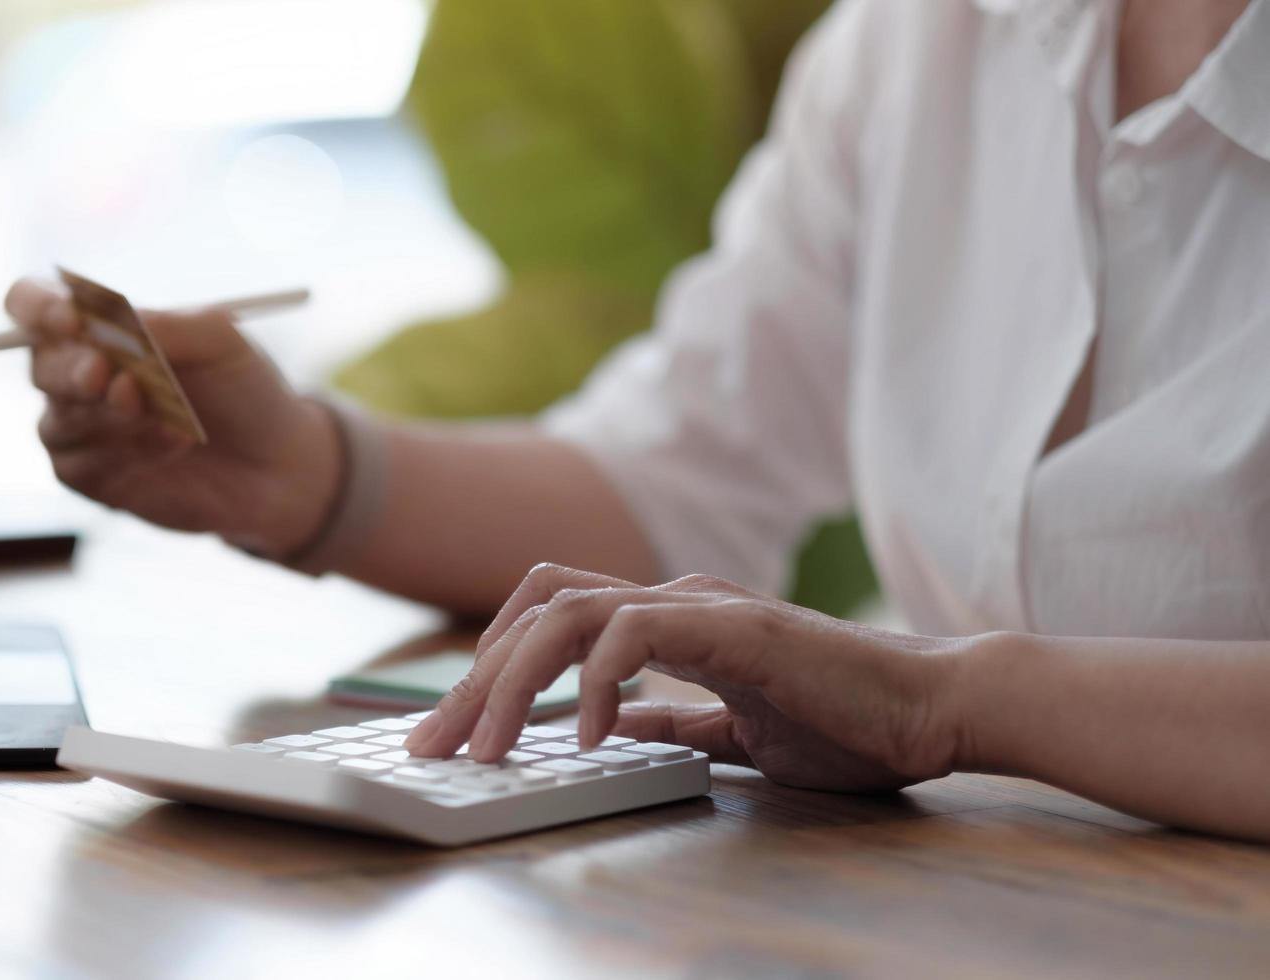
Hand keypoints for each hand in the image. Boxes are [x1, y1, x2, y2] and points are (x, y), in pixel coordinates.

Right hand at [7, 277, 339, 555]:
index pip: (31, 304)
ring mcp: (79, 429)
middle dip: (74, 372)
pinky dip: (126, 453)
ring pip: (57, 421)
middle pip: (39, 365)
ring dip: (110, 419)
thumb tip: (107, 322)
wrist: (276, 463)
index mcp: (97, 326)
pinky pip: (79, 466)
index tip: (70, 321)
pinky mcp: (92, 477)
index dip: (37, 309)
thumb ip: (165, 323)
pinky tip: (172, 445)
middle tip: (118, 382)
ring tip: (168, 419)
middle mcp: (76, 374)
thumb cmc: (244, 388)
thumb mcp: (221, 340)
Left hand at [404, 565, 967, 791]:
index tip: (456, 730)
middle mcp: (673, 599)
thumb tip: (614, 731)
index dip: (492, 666)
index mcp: (669, 620)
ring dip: (510, 679)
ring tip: (488, 745)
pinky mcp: (731, 625)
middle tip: (435, 744)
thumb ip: (674, 724)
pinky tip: (586, 735)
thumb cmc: (848, 721)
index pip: (549, 617)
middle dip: (473, 679)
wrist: (936, 708)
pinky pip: (632, 634)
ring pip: (564, 611)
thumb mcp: (735, 734)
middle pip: (535, 609)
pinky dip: (592, 682)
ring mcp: (699, 605)